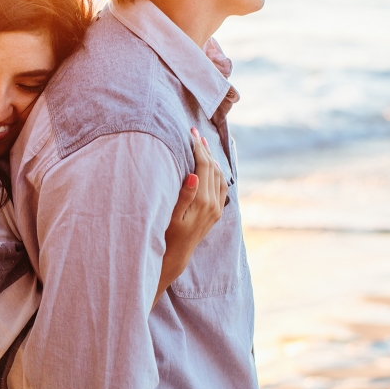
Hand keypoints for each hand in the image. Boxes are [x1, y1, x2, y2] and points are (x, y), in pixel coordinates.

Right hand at [154, 128, 228, 307]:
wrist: (176, 256)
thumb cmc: (168, 235)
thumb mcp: (172, 215)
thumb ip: (184, 195)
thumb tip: (194, 175)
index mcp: (203, 201)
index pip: (203, 167)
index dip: (197, 148)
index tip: (191, 133)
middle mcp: (213, 204)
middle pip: (212, 168)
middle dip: (204, 149)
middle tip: (195, 132)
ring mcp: (216, 209)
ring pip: (219, 176)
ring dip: (212, 159)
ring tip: (203, 144)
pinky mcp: (215, 212)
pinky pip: (221, 186)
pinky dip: (217, 172)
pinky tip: (211, 166)